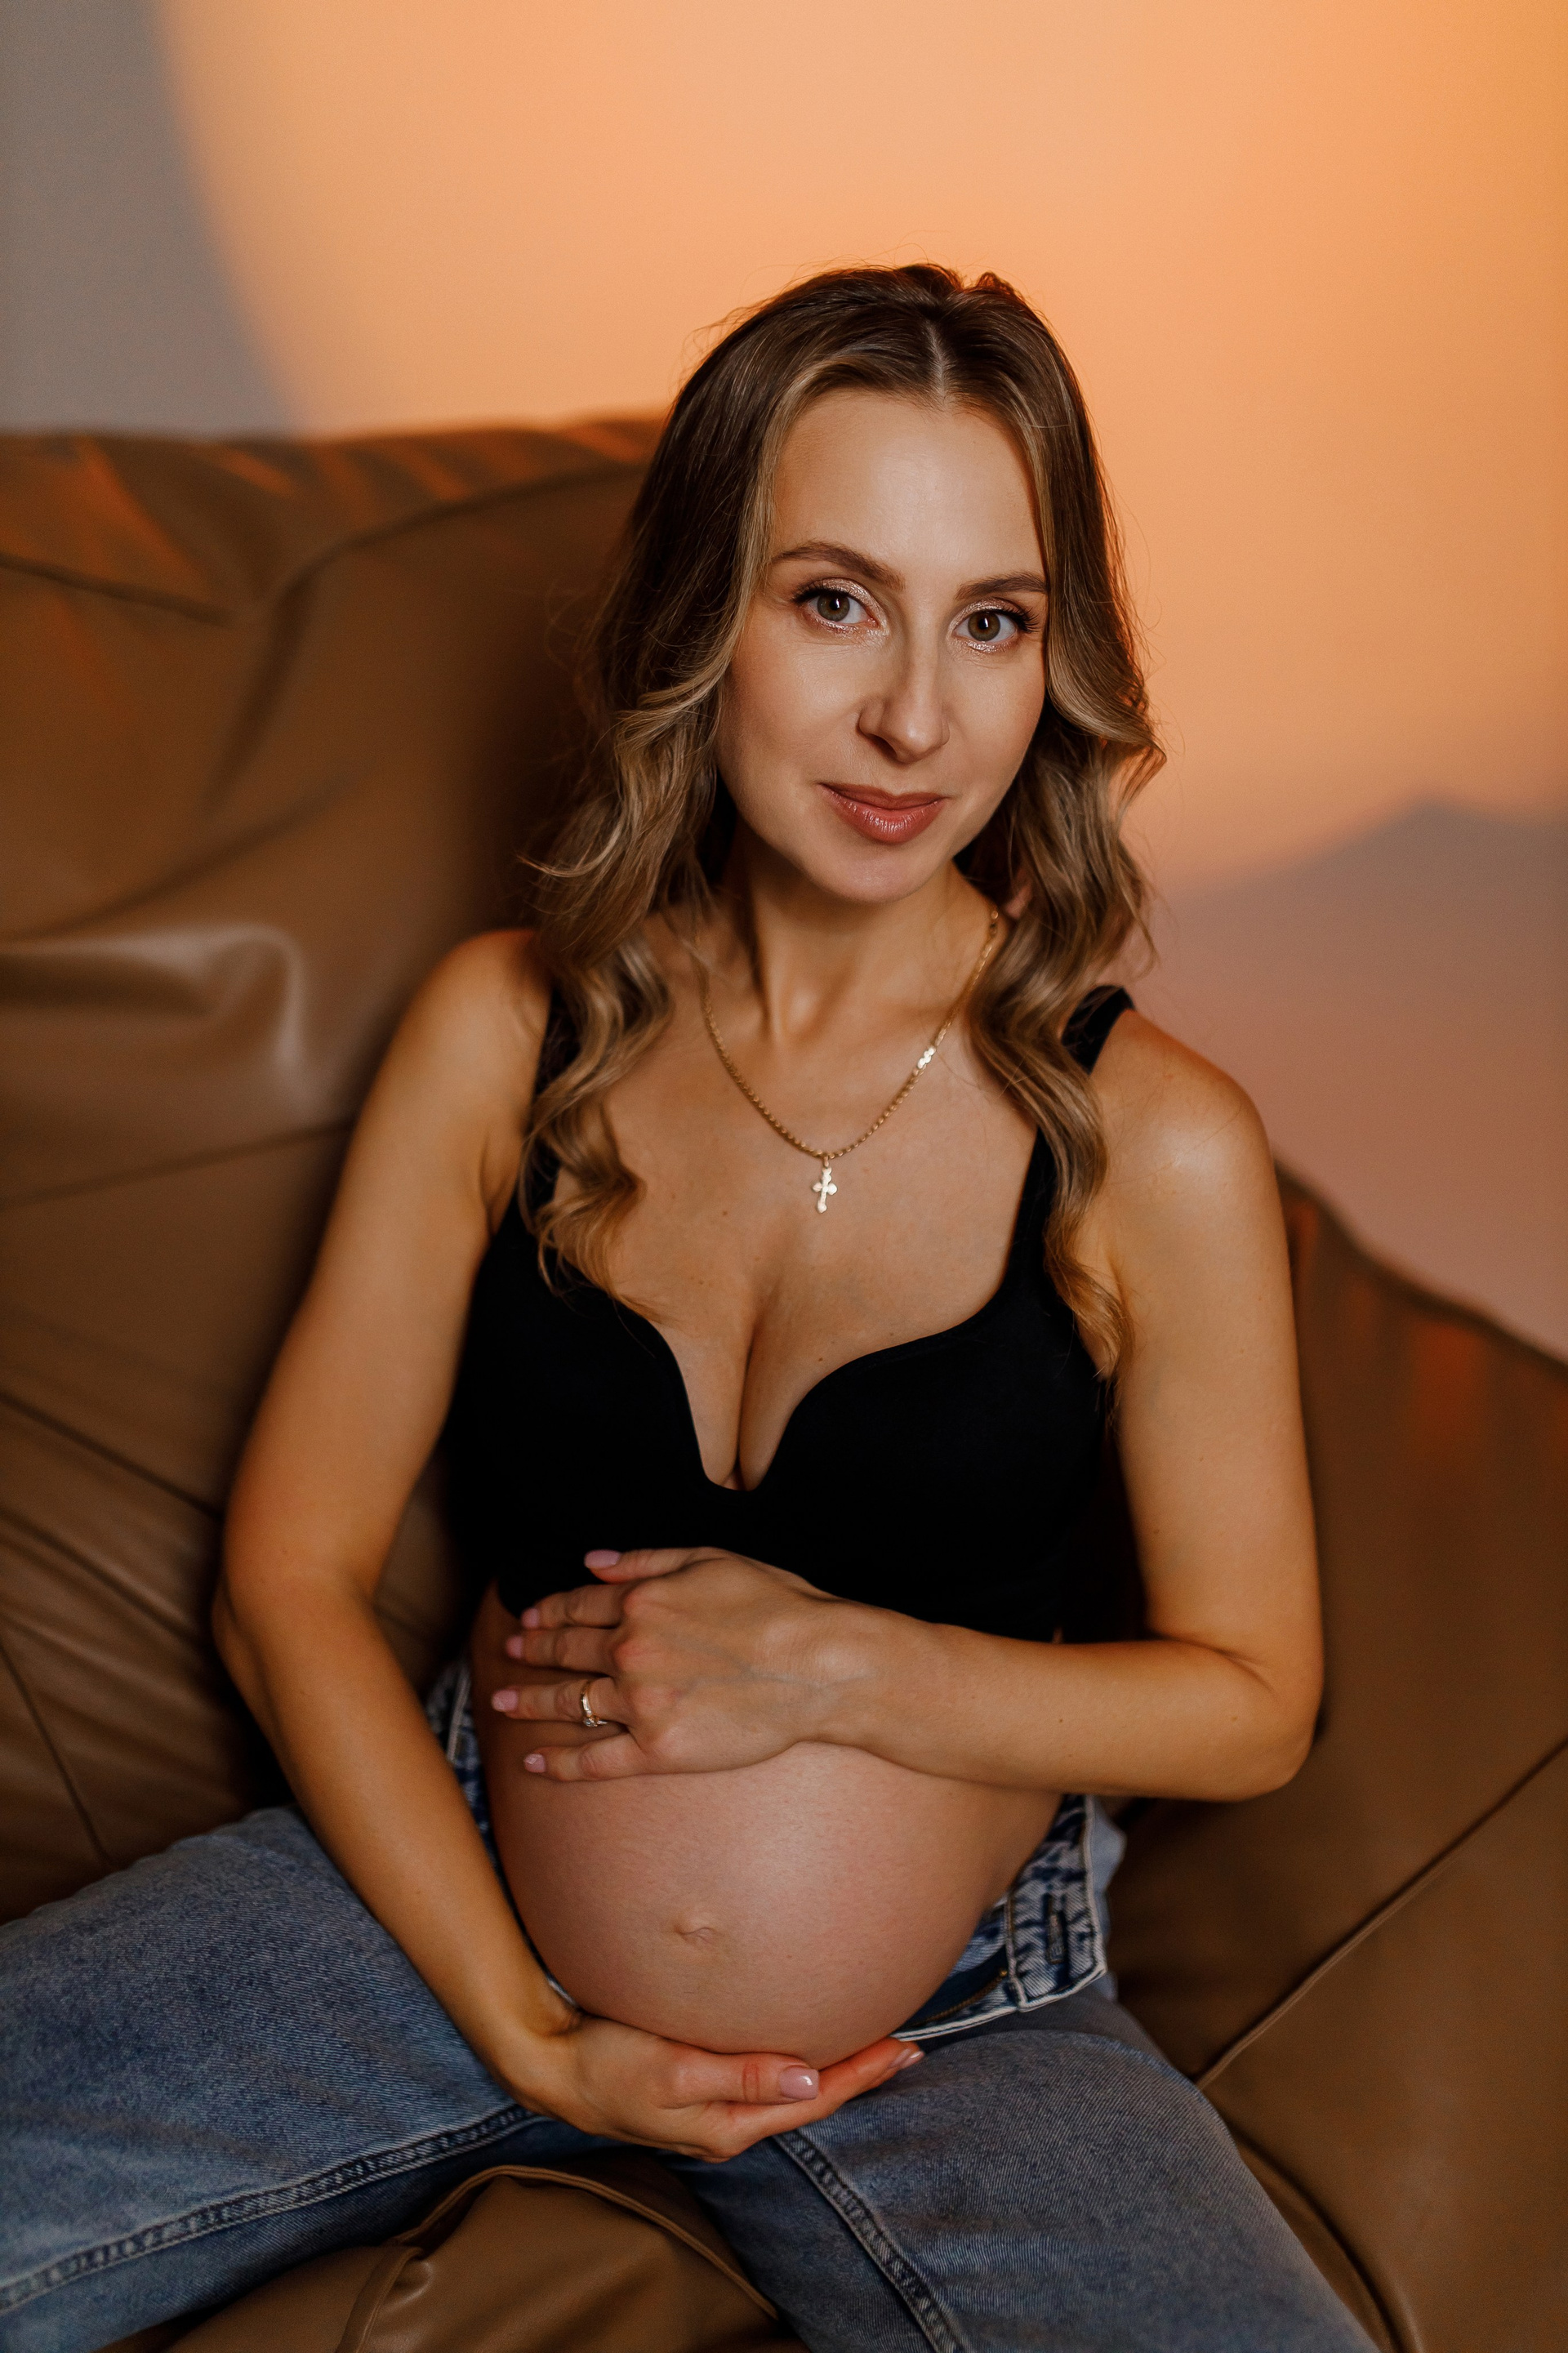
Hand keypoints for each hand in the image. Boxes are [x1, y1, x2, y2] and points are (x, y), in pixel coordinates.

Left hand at [489, 1547, 857, 1781]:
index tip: (529, 1617)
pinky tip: (533, 1763)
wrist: (817, 1664)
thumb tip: (593, 1562)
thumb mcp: (710, 1559)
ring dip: (530, 1703)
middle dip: (531, 1651)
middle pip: (566, 1651)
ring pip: (570, 1703)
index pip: (579, 1605)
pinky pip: (595, 1761)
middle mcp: (631, 1650)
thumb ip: (646, 1560)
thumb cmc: (777, 1605)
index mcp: (642, 1601)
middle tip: (508, 1653)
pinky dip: (558, 1763)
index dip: (548, 1611)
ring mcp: (641, 1703)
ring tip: (503, 1705)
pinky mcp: (658, 1750)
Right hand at [518, 2006, 920, 2159]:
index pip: (814, 2099)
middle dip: (858, 2072)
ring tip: (869, 2045)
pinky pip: (762, 2077)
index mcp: (727, 2125)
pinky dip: (794, 2061)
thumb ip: (741, 2074)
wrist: (551, 2063)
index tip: (904, 2048)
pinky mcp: (698, 2085)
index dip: (862, 2073)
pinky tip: (802, 2045)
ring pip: (788, 2090)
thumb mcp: (673, 2067)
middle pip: (810, 2099)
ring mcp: (711, 2108)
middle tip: (905, 2046)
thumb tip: (809, 2083)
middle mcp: (726, 2123)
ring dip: (832, 2067)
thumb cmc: (606, 2062)